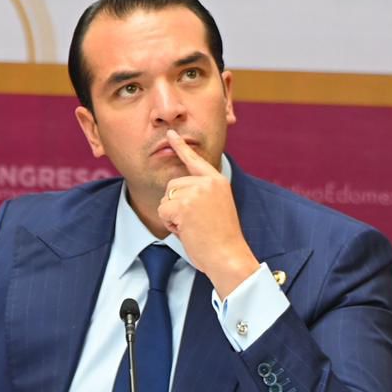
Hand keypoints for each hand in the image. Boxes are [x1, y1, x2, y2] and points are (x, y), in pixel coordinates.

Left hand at [159, 129, 258, 297]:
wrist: (229, 256)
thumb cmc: (221, 238)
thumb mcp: (216, 207)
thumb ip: (201, 193)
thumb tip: (177, 186)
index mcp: (217, 181)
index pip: (195, 160)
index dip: (181, 147)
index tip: (170, 134)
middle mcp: (207, 182)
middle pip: (172, 185)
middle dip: (176, 205)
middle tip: (196, 222)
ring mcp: (195, 191)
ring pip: (166, 198)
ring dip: (174, 216)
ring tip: (194, 227)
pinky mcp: (183, 204)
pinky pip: (163, 211)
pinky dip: (171, 224)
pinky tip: (188, 231)